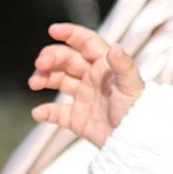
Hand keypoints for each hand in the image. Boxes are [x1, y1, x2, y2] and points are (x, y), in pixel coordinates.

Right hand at [29, 21, 143, 147]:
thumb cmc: (138, 112)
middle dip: (51, 58)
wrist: (134, 143)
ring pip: (58, 81)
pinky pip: (57, 112)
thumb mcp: (132, 86)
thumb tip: (116, 48)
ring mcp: (83, 97)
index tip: (53, 30)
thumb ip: (124, 66)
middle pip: (67, 60)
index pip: (86, 43)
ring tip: (34, 83)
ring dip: (44, 79)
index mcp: (105, 66)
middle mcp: (92, 78)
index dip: (70, 33)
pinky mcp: (77, 118)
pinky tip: (38, 112)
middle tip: (40, 64)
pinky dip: (46, 112)